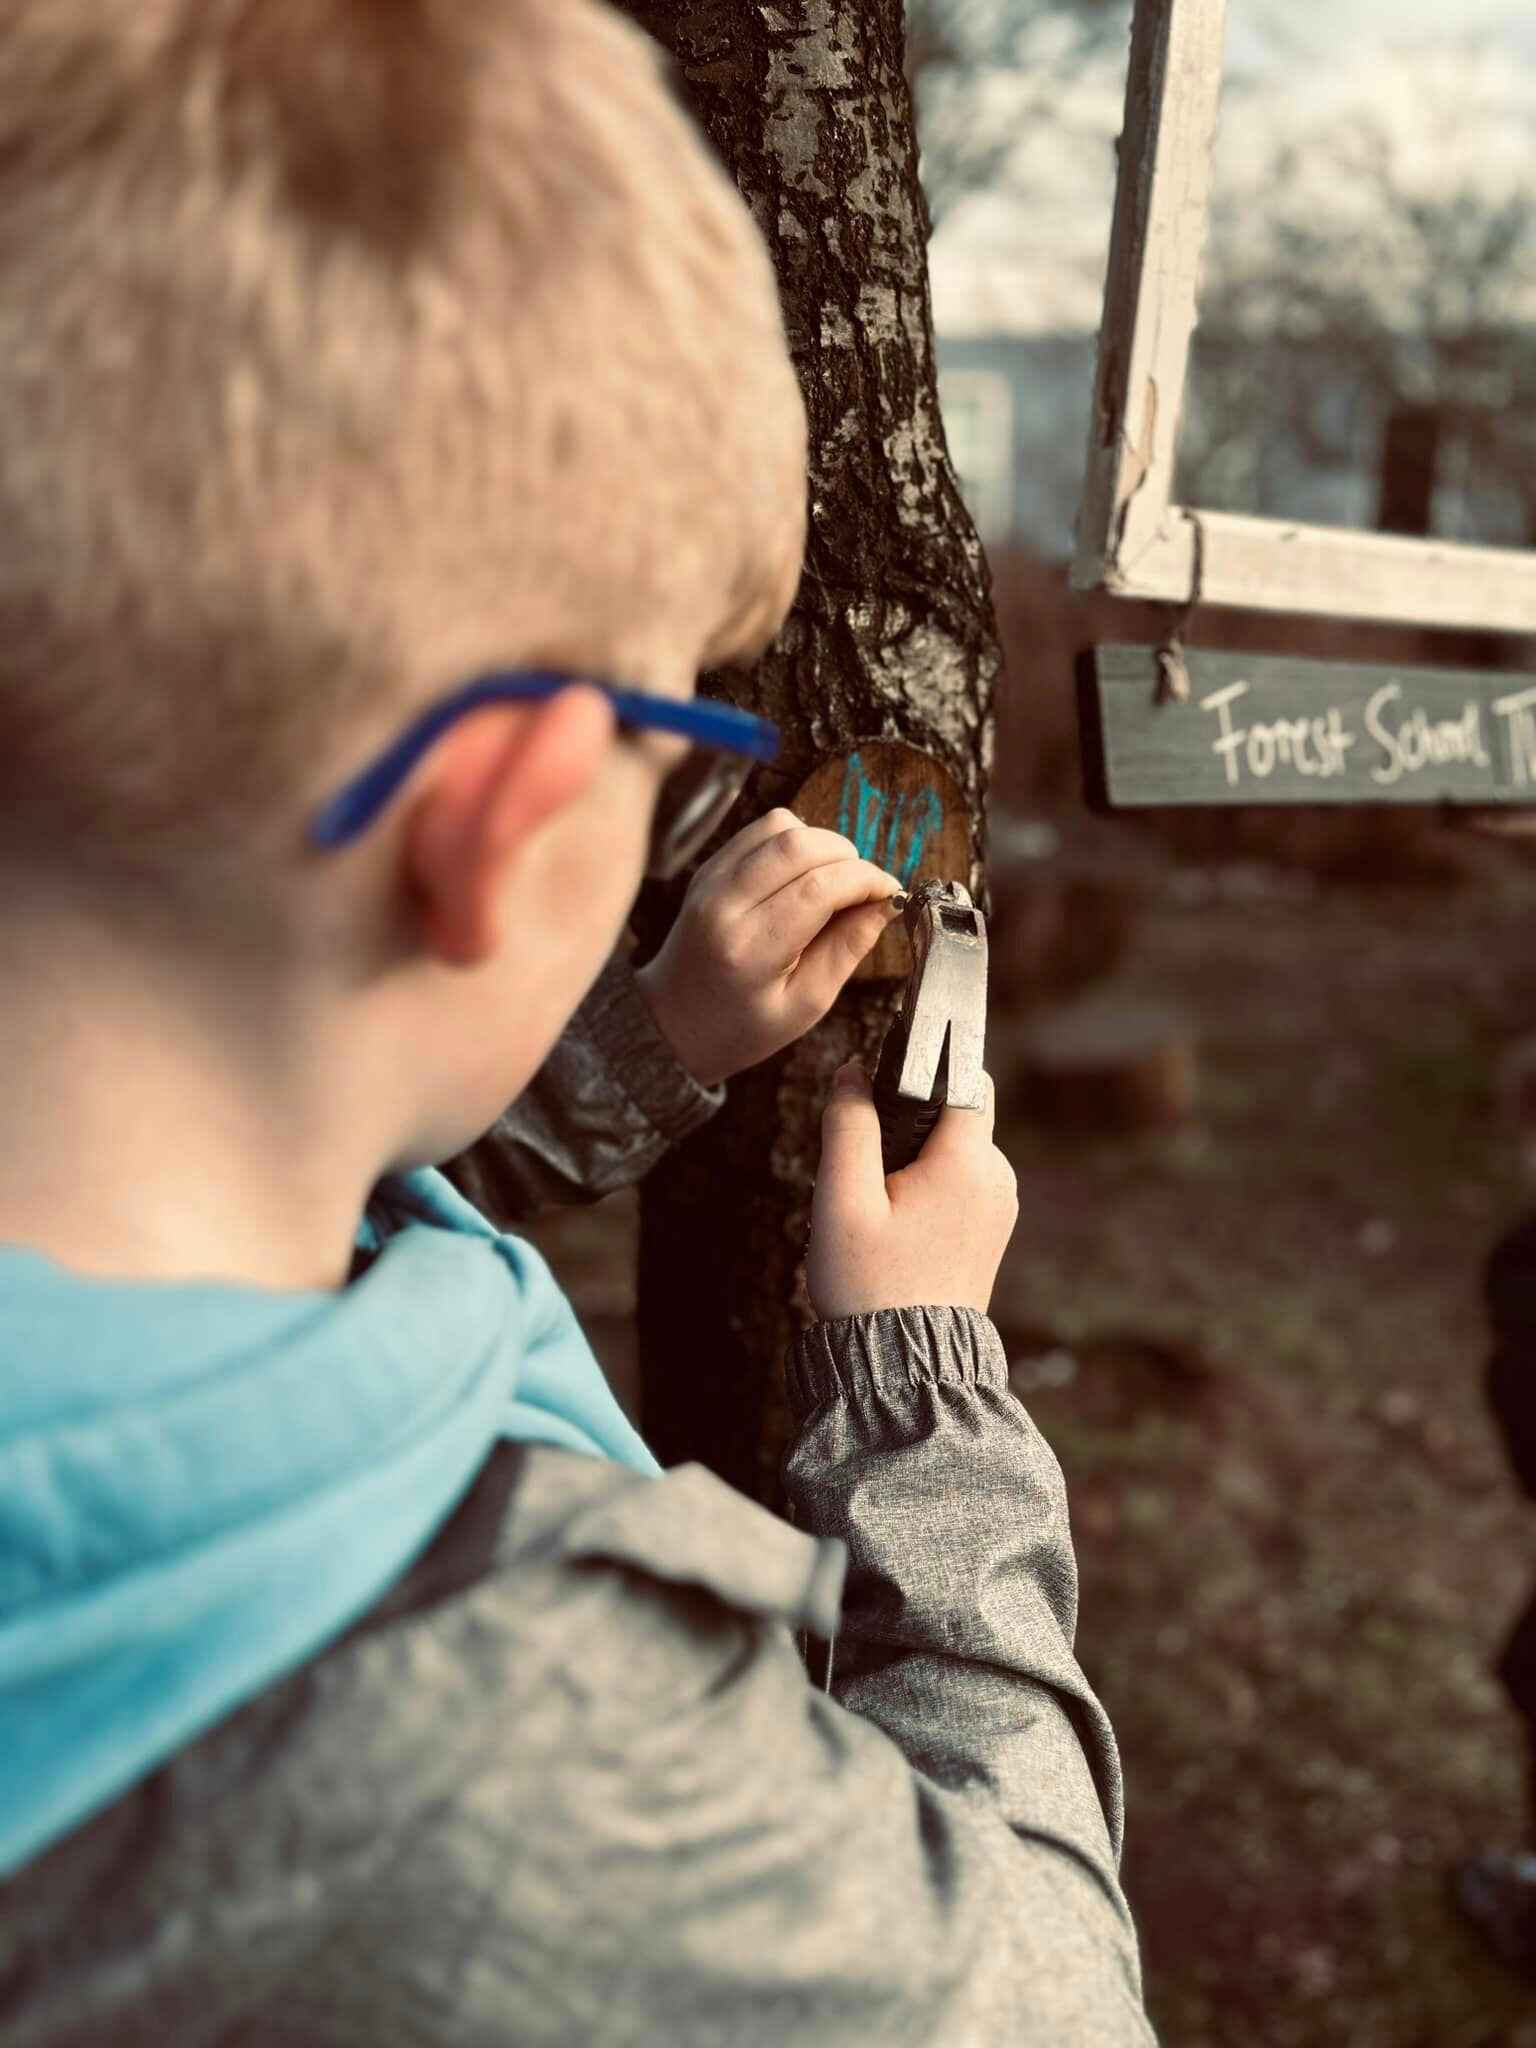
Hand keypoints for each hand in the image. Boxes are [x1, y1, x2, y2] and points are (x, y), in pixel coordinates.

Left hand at [636, 810, 902, 1087]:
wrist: (675, 1023)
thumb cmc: (743, 1025)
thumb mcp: (806, 1004)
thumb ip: (848, 949)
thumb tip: (886, 903)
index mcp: (750, 949)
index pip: (820, 888)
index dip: (866, 880)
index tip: (890, 892)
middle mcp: (724, 904)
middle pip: (800, 844)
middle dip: (848, 857)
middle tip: (864, 888)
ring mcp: (710, 880)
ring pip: (780, 826)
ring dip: (821, 844)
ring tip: (833, 883)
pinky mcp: (708, 867)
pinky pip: (760, 831)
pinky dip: (794, 841)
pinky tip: (803, 876)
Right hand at [806, 1062, 1016, 1319]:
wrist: (905, 1366)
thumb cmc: (869, 1286)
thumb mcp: (842, 1200)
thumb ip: (848, 1126)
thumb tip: (853, 1072)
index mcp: (969, 1163)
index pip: (967, 1074)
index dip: (928, 1062)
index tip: (889, 1071)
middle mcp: (998, 1178)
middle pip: (958, 1111)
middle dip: (912, 1118)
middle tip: (866, 1166)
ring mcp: (1001, 1206)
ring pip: (957, 1147)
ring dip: (918, 1155)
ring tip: (878, 1204)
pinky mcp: (992, 1229)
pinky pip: (962, 1181)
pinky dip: (930, 1184)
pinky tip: (896, 1223)